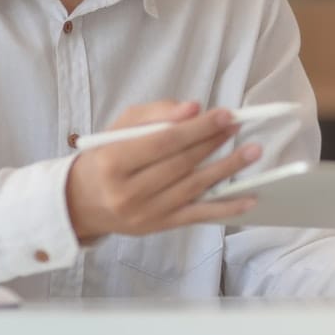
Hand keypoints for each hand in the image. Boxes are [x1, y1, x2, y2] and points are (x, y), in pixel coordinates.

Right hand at [65, 101, 260, 241]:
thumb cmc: (104, 158)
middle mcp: (128, 192)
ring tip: (252, 151)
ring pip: (194, 188)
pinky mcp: (159, 226)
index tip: (224, 114)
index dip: (198, 128)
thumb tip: (193, 109)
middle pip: (181, 164)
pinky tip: (249, 198)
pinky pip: (198, 215)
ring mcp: (145, 213)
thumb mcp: (119, 128)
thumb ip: (155, 114)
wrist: (82, 203)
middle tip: (238, 125)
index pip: (164, 142)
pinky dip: (226, 208)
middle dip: (214, 142)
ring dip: (227, 169)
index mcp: (113, 162)